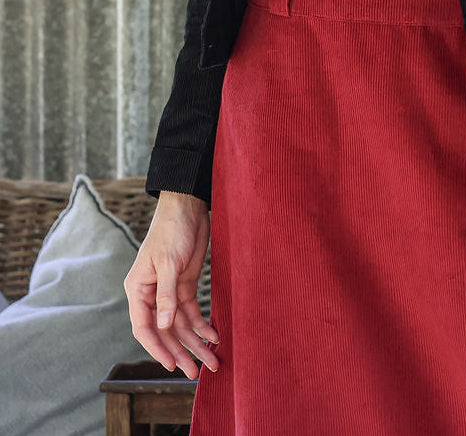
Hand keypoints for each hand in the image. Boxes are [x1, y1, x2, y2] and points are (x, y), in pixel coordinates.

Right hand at [123, 191, 218, 379]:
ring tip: (212, 362)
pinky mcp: (185, 286)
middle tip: (197, 372)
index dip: (157, 348)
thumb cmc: (171, 229)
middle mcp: (151, 295)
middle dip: (181, 352)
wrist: (188, 206)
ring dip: (196, 343)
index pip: (144, 327)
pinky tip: (214, 337)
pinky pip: (192, 313)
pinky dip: (203, 325)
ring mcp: (169, 292)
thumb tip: (165, 326)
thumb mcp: (168, 261)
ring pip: (181, 326)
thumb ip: (166, 295)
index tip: (171, 366)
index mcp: (138, 290)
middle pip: (165, 331)